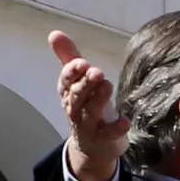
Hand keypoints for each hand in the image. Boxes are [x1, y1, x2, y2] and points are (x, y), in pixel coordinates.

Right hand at [47, 29, 129, 180]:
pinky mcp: (103, 139)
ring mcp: (88, 125)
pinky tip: (125, 121)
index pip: (66, 81)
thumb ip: (68, 58)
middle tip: (96, 71)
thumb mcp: (76, 83)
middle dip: (85, 83)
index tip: (81, 63)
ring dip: (99, 99)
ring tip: (107, 85)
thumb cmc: (85, 107)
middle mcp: (75, 108)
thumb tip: (54, 33)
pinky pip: (108, 133)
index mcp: (68, 93)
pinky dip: (116, 128)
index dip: (72, 72)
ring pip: (91, 111)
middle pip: (77, 96)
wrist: (91, 147)